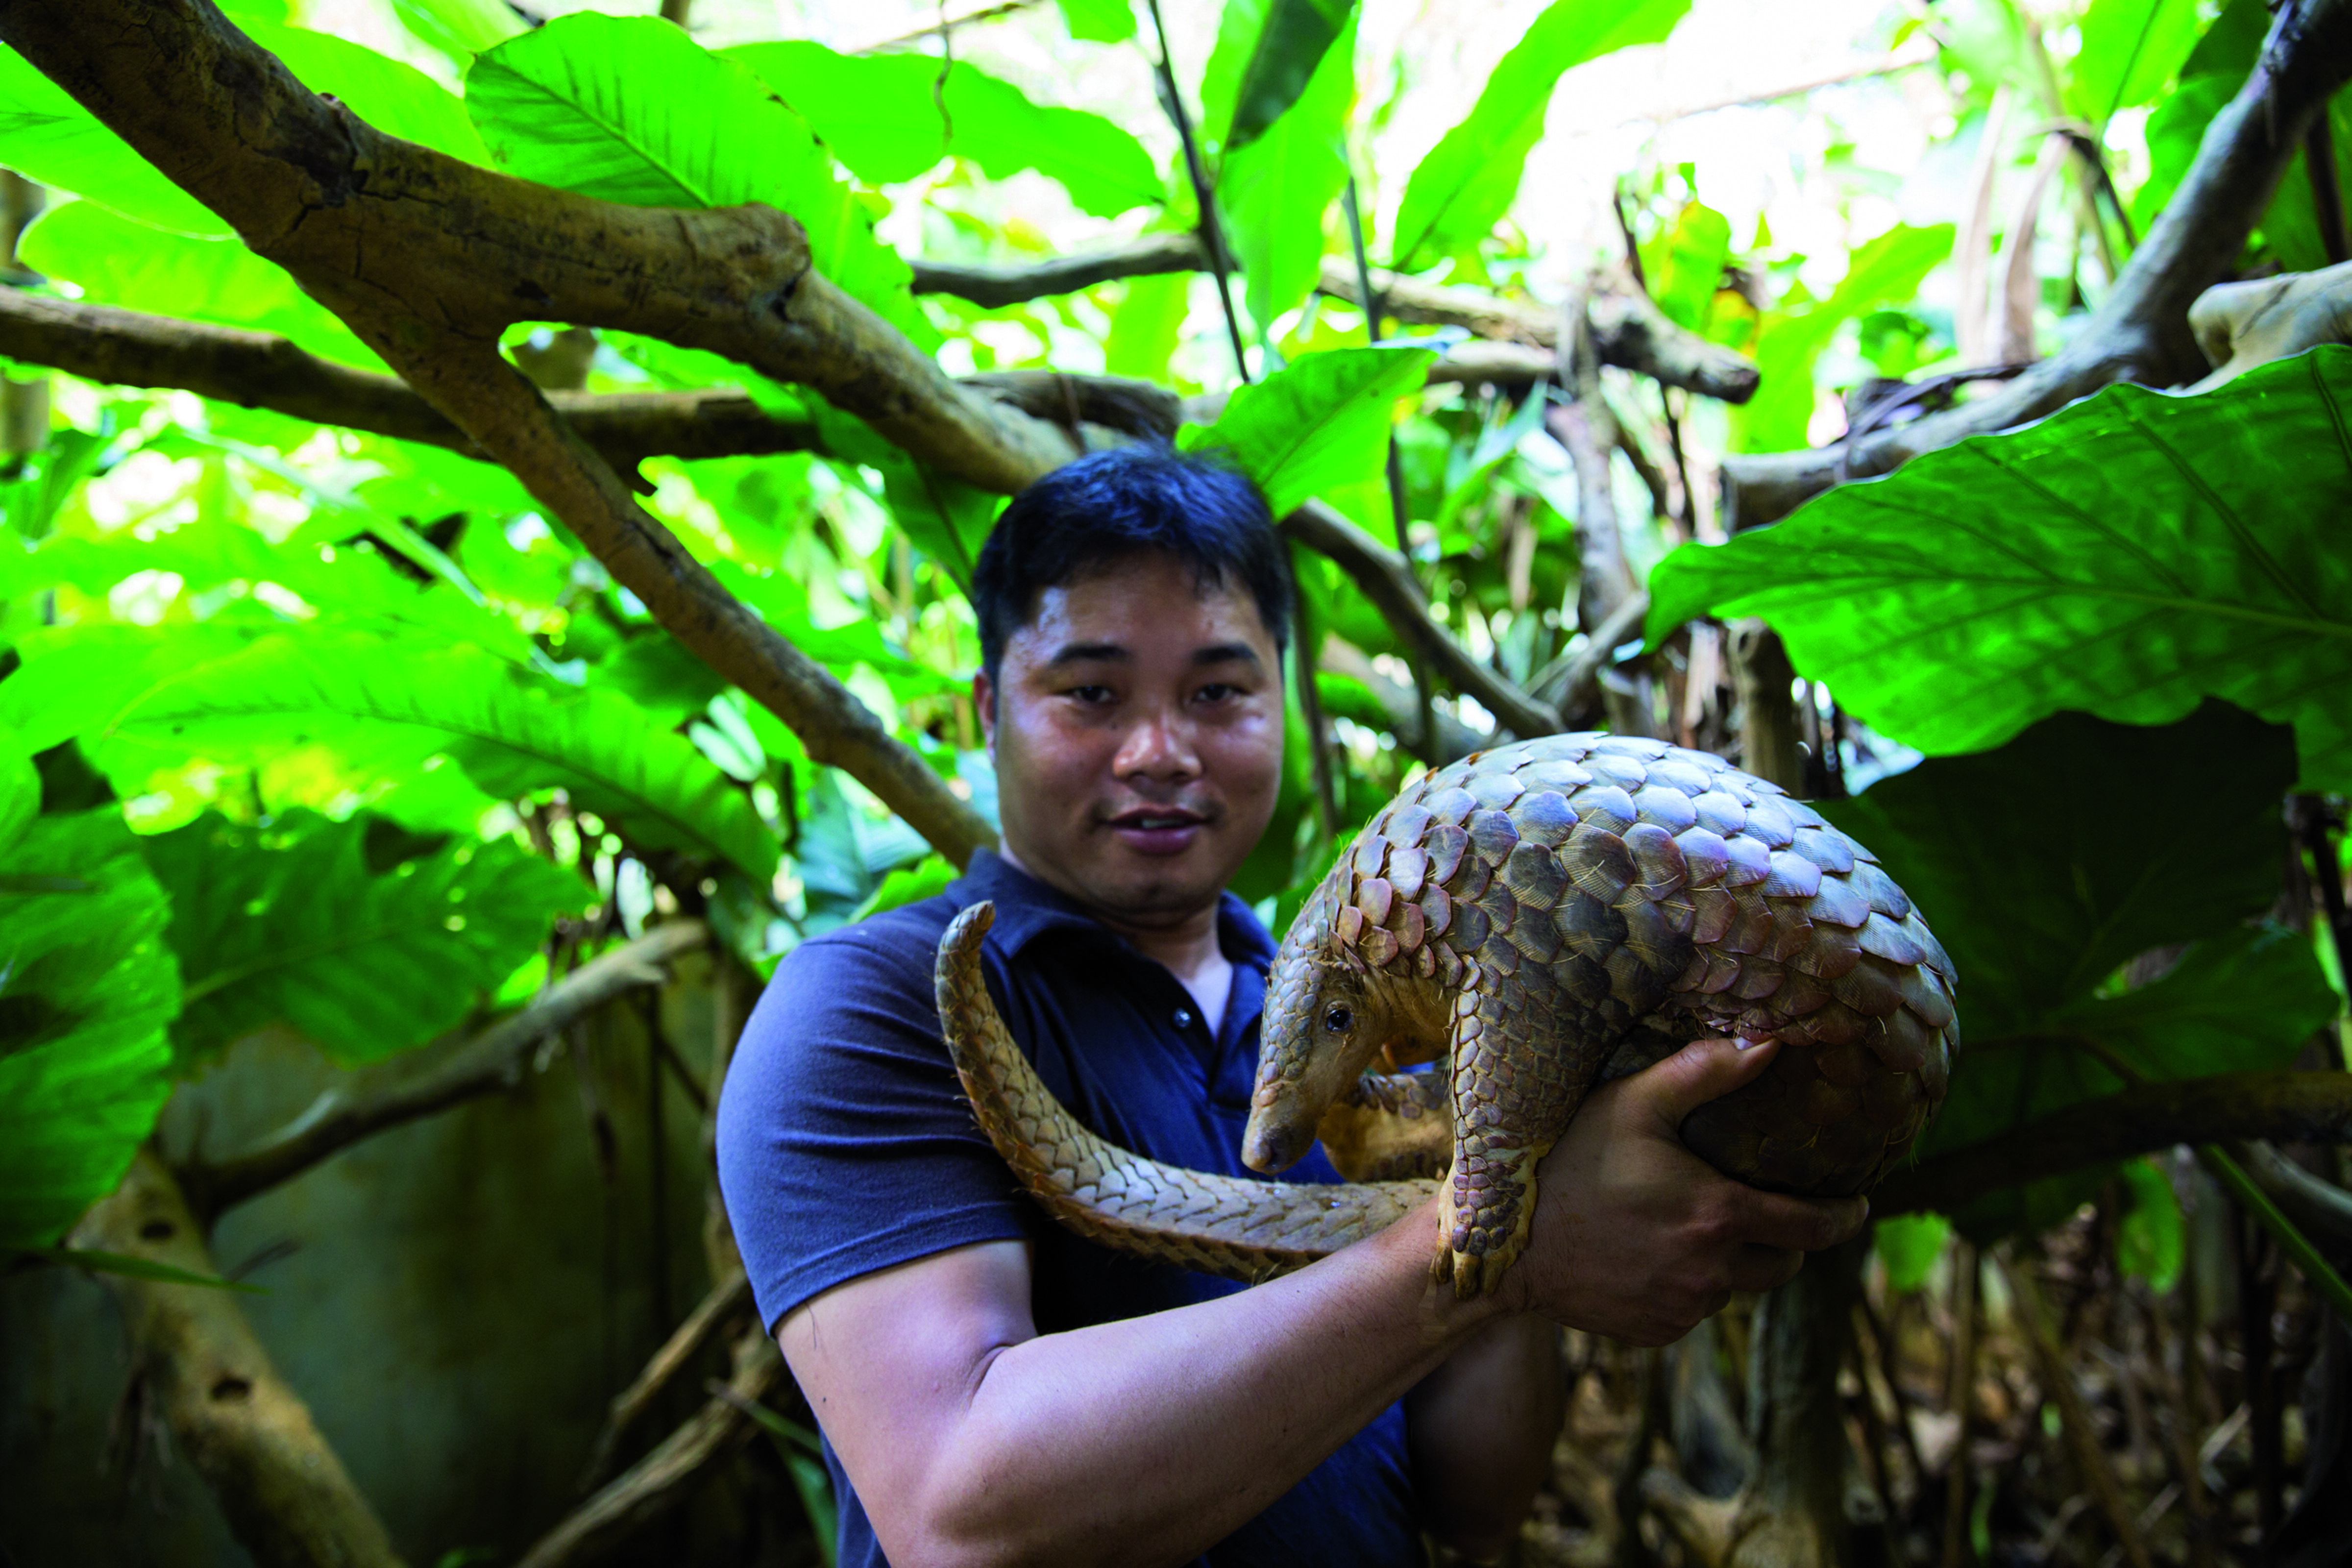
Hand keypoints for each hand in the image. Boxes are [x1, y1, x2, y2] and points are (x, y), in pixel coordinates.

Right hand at [1491, 1037, 1867, 1343]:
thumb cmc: (1568, 1160)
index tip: (1857, 1204)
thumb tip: (1771, 1042)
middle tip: (1772, 1209)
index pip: (1816, 1227)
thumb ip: (1705, 1072)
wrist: (1504, 1244)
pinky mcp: (1655, 1332)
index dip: (1845, 1215)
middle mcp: (1712, 1272)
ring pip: (1736, 1288)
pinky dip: (1687, 1286)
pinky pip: (1693, 1311)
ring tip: (1696, 1225)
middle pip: (1784, 1264)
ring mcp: (1683, 1309)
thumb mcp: (1633, 1102)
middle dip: (1789, 1238)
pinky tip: (1652, 1253)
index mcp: (1719, 1215)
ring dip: (1732, 1261)